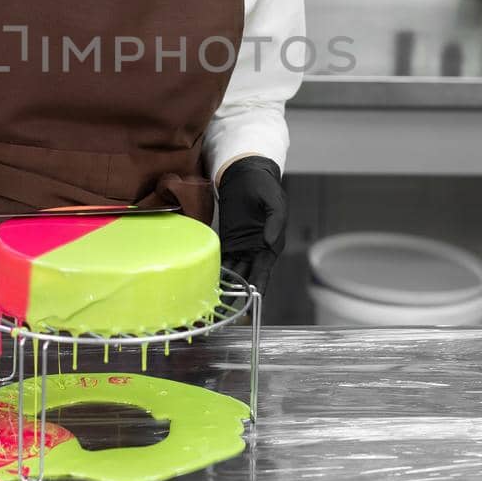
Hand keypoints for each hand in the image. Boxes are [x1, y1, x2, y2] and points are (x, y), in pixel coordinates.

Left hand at [215, 156, 285, 296]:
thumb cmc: (264, 186)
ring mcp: (241, 246)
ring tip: (213, 299)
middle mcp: (256, 250)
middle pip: (247, 277)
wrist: (245, 172)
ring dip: (225, 284)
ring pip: (233, 272)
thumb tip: (271, 241)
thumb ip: (276, 221)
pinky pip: (222, 258)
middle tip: (227, 308)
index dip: (258, 288)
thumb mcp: (275, 201)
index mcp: (271, 245)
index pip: (264, 272)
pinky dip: (215, 269)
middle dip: (239, 293)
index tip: (251, 301)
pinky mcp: (227, 239)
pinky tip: (206, 280)